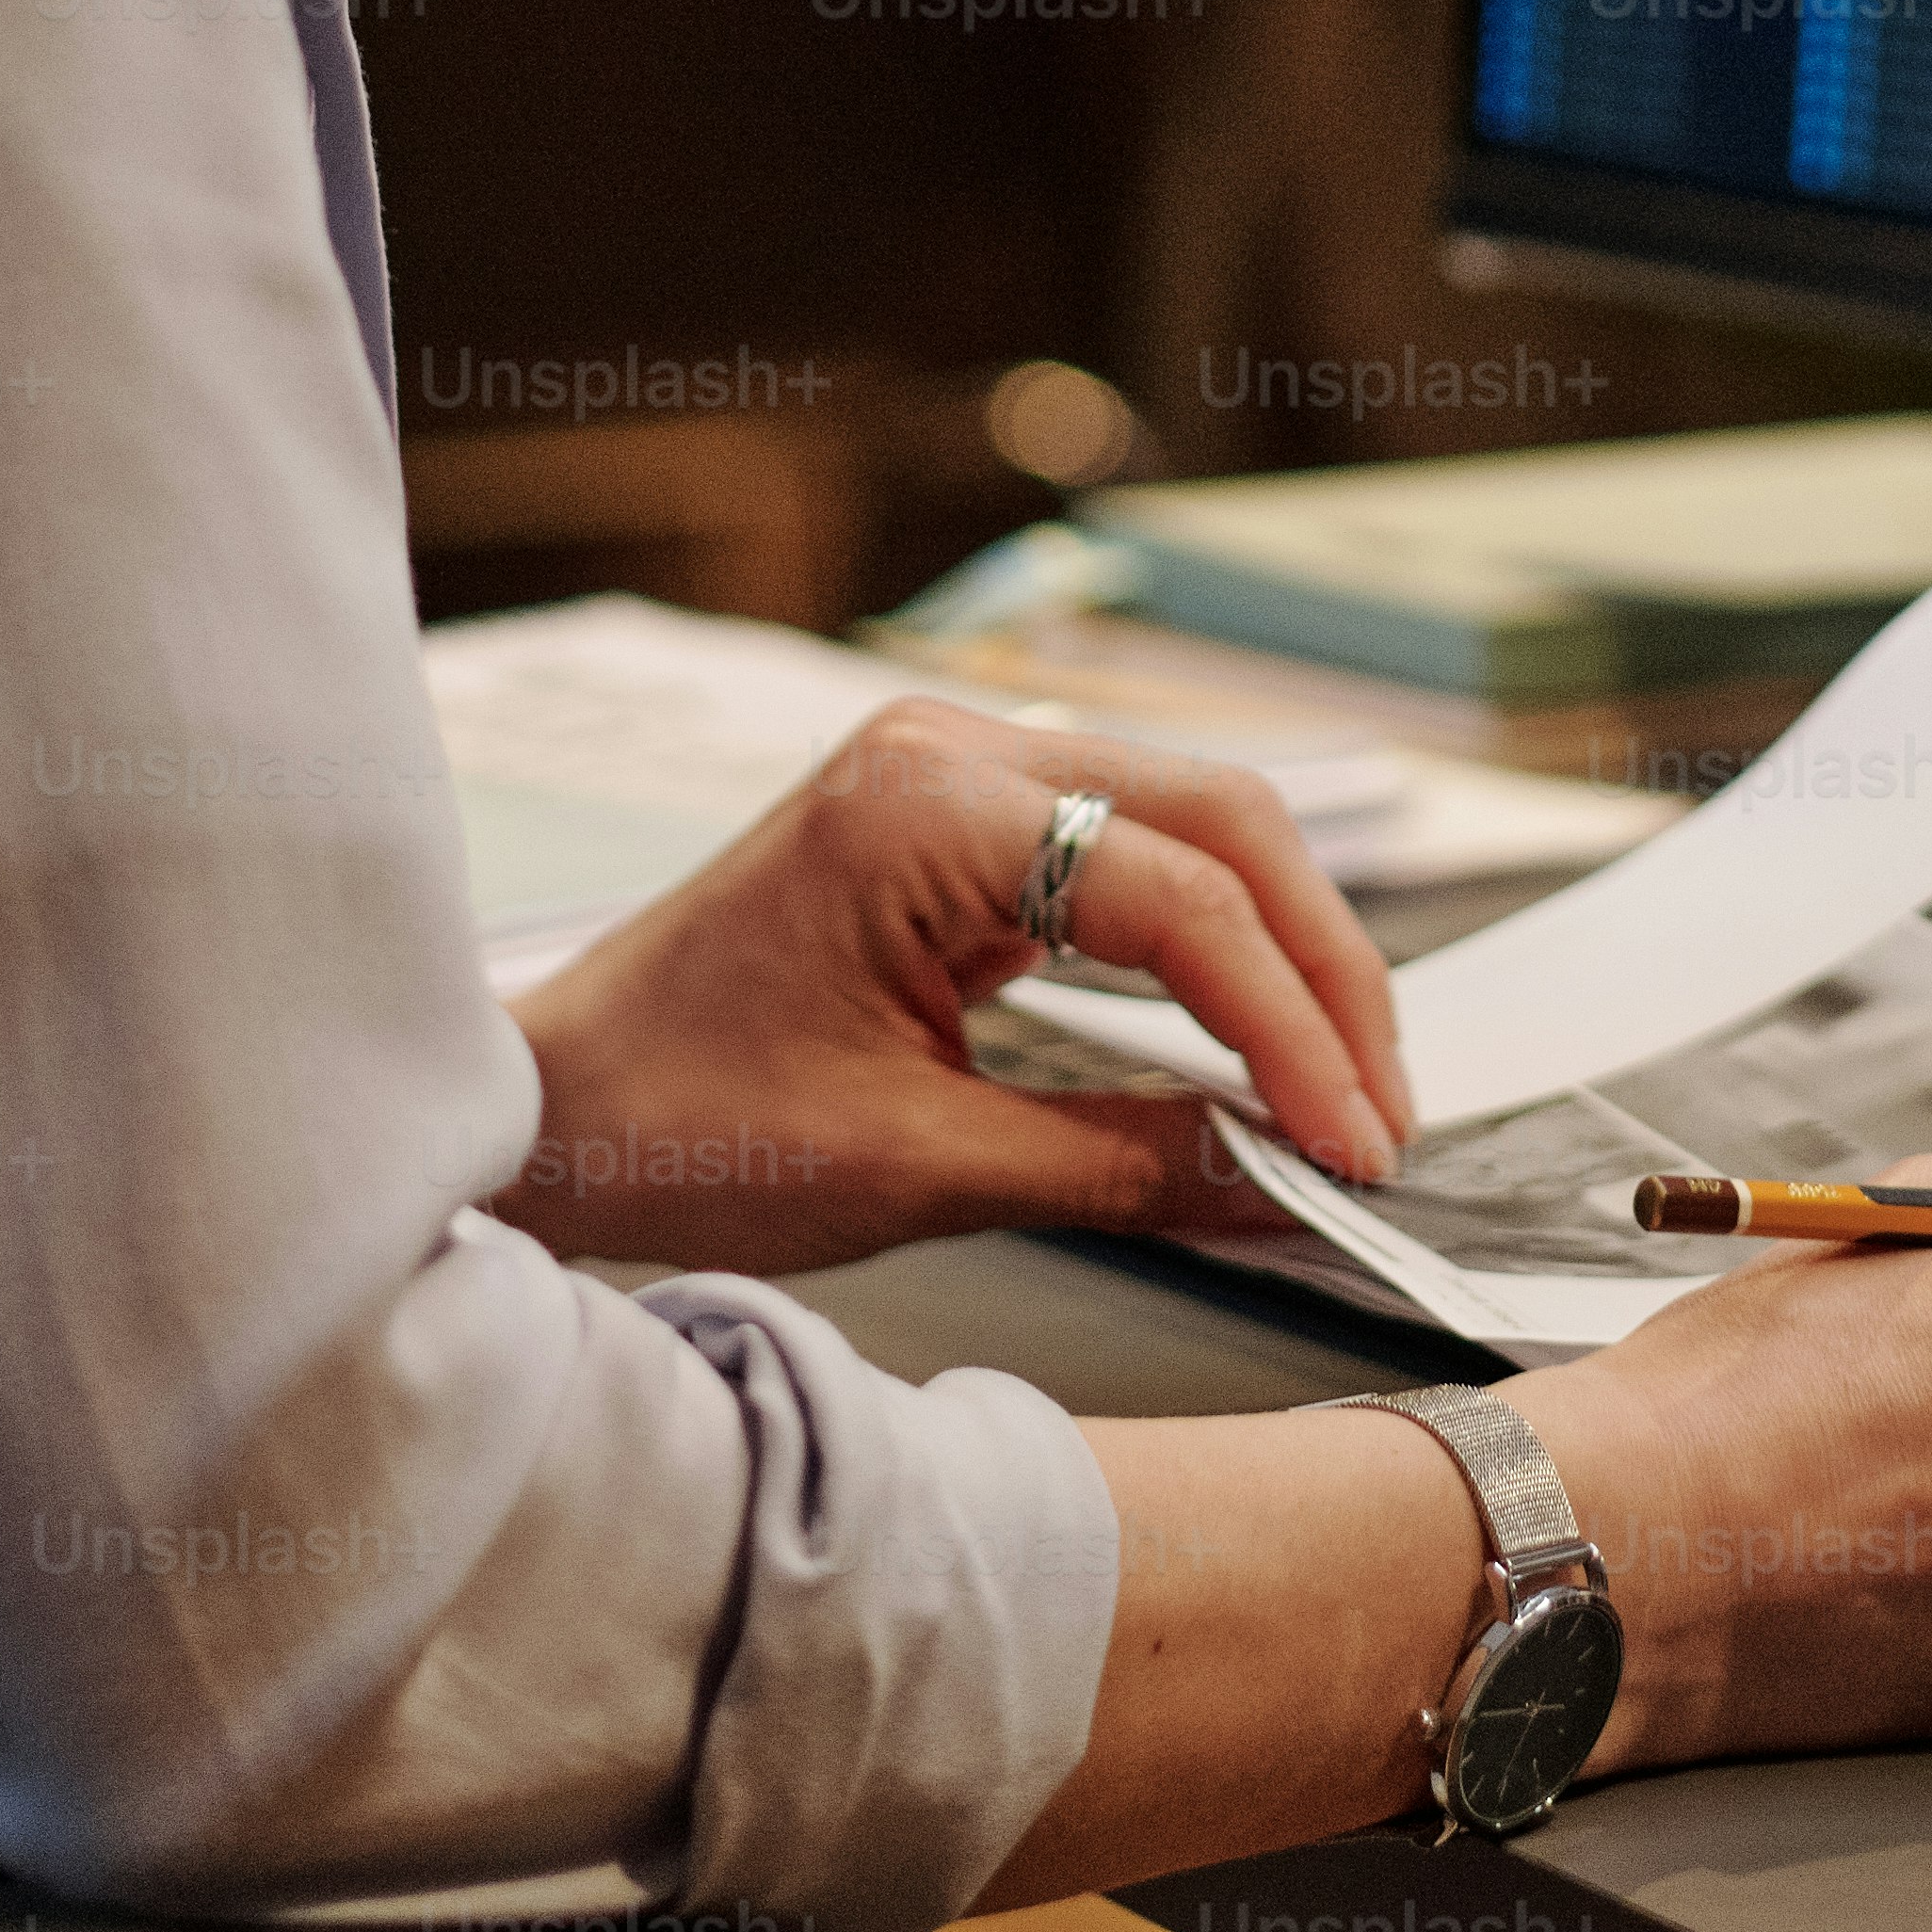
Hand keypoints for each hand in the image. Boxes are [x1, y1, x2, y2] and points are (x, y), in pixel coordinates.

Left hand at [491, 702, 1408, 1275]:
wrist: (549, 1114)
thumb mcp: (920, 1169)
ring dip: (1284, 949)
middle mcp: (952, 747)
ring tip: (1344, 1084)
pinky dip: (1214, 942)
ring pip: (1196, 823)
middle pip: (1222, 819)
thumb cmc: (685, 1130)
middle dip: (1323, 970)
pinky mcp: (960, 819)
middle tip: (1382, 1111)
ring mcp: (956, 768)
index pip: (1180, 898)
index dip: (1291, 1028)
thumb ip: (1125, 1165)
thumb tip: (1289, 1183)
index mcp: (927, 803)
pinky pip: (1134, 852)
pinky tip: (1259, 1031)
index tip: (1355, 1144)